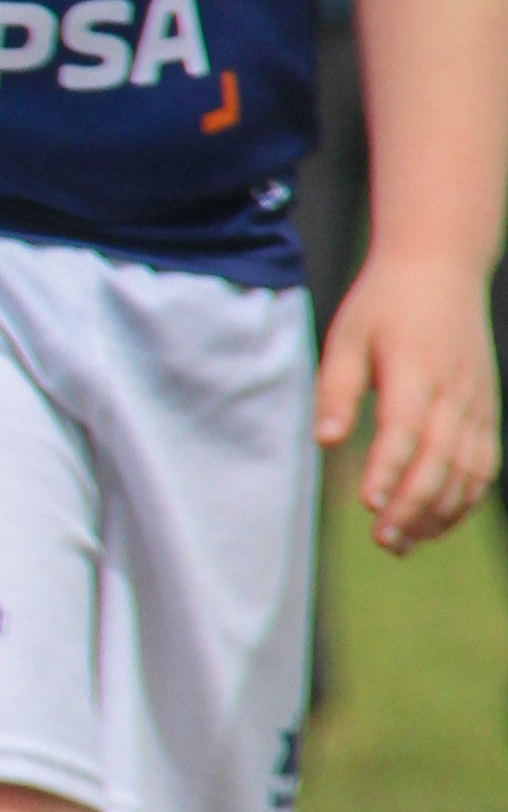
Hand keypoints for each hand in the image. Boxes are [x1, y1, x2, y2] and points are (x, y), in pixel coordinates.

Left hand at [317, 246, 501, 552]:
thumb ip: (337, 390)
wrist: (441, 269)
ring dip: (438, 513)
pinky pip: (483, 466)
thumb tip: (326, 441)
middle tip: (382, 540)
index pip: (404, 429)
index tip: (368, 505)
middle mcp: (454, 391)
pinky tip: (433, 524)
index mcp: (415, 368)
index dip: (388, 469)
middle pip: (440, 460)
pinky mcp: (485, 412)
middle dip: (413, 506)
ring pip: (468, 471)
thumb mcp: (347, 337)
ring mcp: (476, 404)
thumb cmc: (383, 306)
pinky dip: (463, 500)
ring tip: (401, 543)